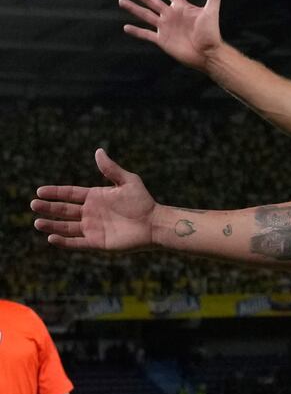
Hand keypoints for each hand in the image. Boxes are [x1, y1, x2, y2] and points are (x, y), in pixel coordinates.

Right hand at [32, 149, 156, 250]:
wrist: (154, 223)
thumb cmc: (143, 201)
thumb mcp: (127, 181)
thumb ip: (111, 169)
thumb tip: (98, 151)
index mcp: (95, 197)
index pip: (70, 194)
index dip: (55, 193)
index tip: (40, 191)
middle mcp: (91, 213)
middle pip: (64, 210)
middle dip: (48, 208)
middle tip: (33, 204)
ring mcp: (92, 228)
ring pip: (66, 227)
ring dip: (52, 225)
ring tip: (37, 222)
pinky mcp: (97, 242)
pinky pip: (77, 242)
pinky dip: (64, 242)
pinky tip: (51, 238)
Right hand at [120, 0, 223, 70]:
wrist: (207, 54)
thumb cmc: (211, 33)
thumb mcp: (211, 11)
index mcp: (181, 7)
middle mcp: (171, 15)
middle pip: (151, 0)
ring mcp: (165, 28)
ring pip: (145, 15)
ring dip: (133, 8)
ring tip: (121, 0)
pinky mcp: (162, 40)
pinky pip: (146, 34)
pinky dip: (136, 31)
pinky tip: (126, 27)